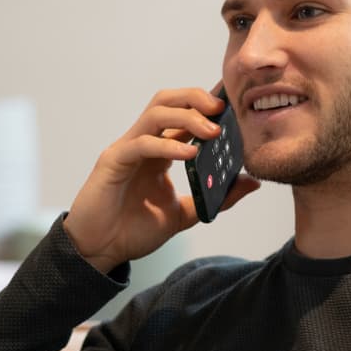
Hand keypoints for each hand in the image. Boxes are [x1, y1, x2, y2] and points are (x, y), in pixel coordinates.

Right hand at [63, 85, 260, 273]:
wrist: (100, 251)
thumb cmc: (133, 230)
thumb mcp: (185, 214)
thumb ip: (216, 198)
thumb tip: (251, 182)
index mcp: (159, 151)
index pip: (183, 114)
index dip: (206, 106)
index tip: (233, 108)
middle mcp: (143, 143)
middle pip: (167, 101)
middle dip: (195, 98)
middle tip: (222, 110)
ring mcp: (126, 149)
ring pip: (155, 114)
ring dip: (186, 117)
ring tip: (211, 132)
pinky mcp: (113, 162)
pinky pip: (142, 144)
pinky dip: (167, 146)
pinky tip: (189, 155)